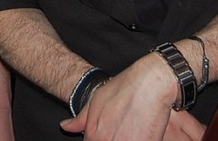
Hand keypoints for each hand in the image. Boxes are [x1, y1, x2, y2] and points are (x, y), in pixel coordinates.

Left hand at [58, 55, 205, 140]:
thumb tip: (65, 126)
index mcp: (94, 134)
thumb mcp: (97, 99)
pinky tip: (140, 132)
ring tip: (130, 129)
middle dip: (111, 140)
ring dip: (125, 139)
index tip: (106, 133)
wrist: (151, 82)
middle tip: (120, 129)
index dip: (98, 139)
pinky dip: (138, 139)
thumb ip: (81, 118)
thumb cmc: (125, 88)